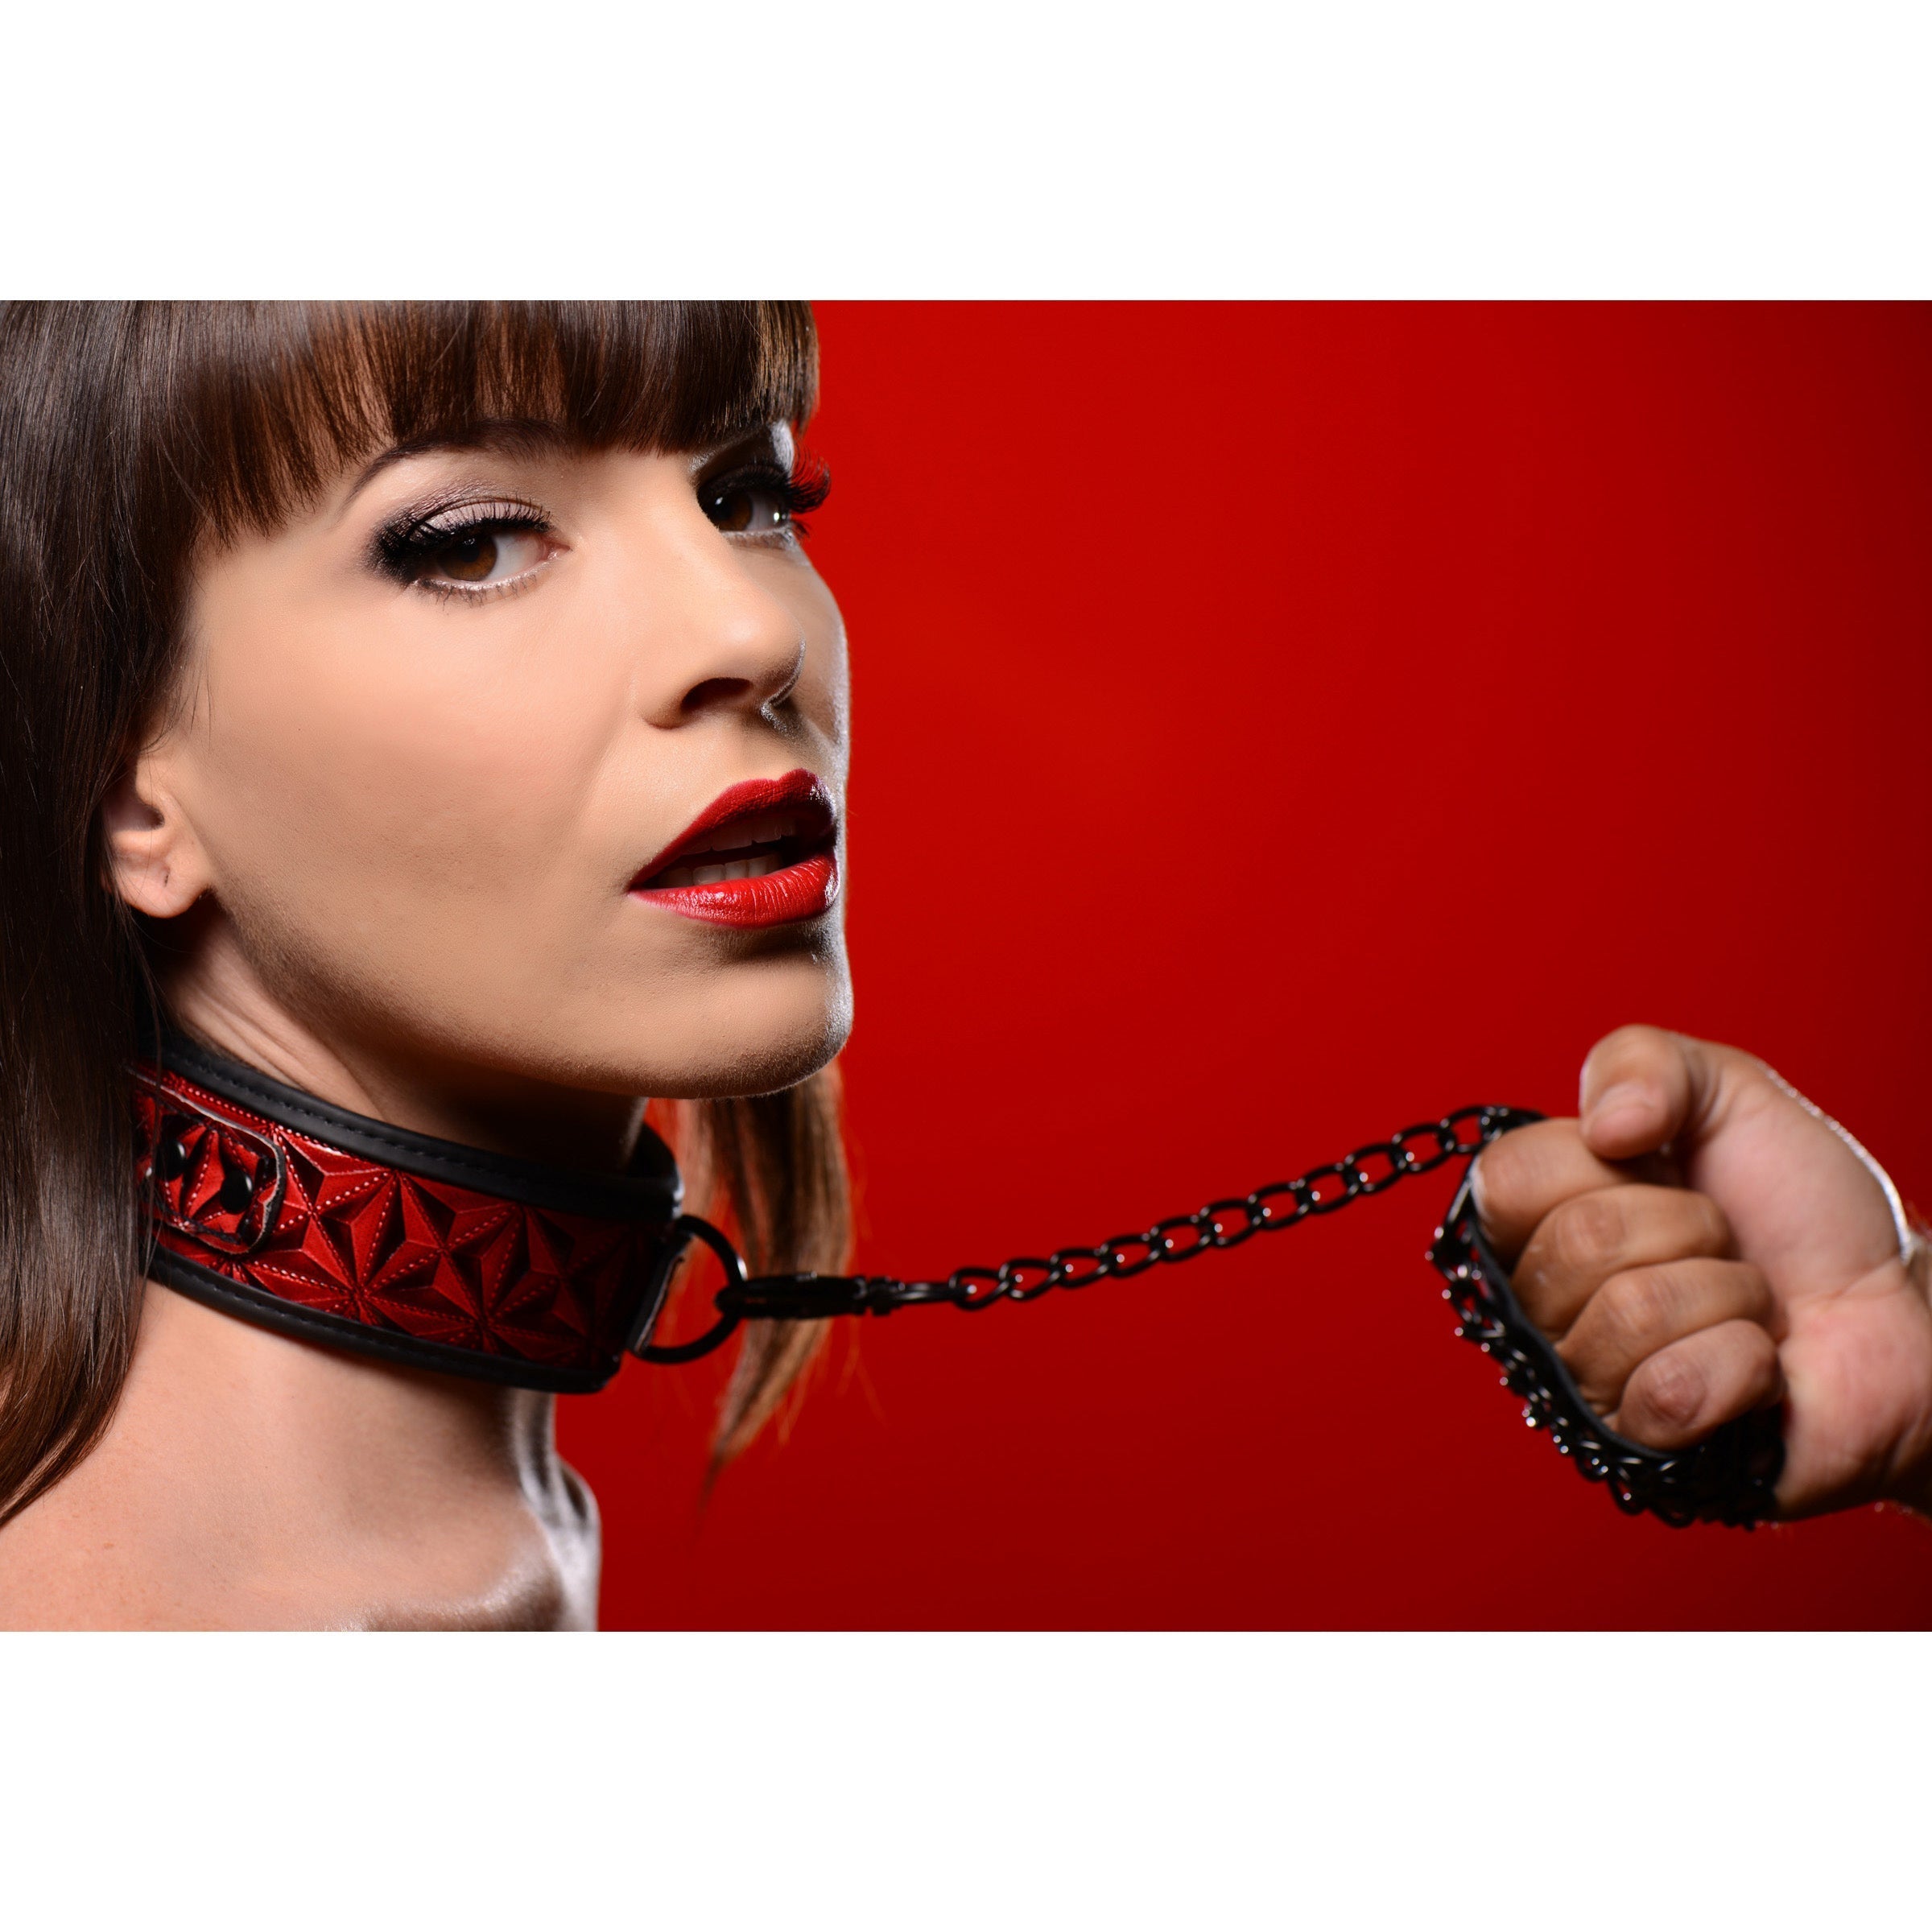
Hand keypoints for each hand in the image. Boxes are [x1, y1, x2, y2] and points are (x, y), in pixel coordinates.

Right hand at [1472, 1025, 1931, 1517]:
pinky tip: (1757, 1365)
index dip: (1599, 1161)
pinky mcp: (1647, 1447)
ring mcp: (1589, 1382)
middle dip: (1691, 1225)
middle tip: (1725, 1242)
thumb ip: (1643, 1060)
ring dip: (1727, 1295)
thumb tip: (1605, 1123)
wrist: (1898, 1305)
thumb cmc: (1801, 1212)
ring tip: (1747, 1304)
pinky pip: (1670, 1388)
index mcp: (1540, 1216)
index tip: (1658, 1166)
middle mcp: (1544, 1303)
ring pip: (1630, 1314)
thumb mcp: (1726, 1093)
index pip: (1507, 1178)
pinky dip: (1743, 1362)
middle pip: (1578, 1242)